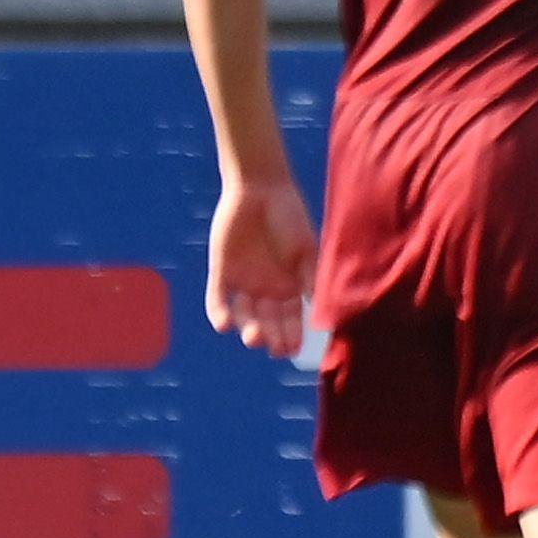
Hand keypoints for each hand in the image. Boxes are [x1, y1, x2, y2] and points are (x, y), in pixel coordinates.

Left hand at [207, 173, 316, 356]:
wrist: (261, 187)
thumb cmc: (290, 216)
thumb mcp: (306, 249)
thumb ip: (309, 278)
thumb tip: (320, 310)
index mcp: (290, 286)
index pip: (291, 319)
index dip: (291, 335)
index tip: (292, 351)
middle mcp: (266, 289)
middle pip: (267, 321)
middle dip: (271, 336)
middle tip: (273, 348)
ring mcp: (243, 281)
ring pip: (244, 314)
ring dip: (248, 327)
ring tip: (253, 337)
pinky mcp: (221, 270)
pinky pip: (218, 297)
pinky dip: (219, 312)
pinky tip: (224, 325)